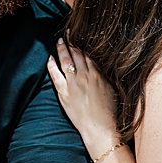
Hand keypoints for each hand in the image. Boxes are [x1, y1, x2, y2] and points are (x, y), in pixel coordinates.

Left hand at [47, 39, 118, 154]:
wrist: (100, 128)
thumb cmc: (109, 112)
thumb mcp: (111, 90)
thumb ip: (104, 77)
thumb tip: (99, 69)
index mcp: (97, 74)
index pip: (88, 55)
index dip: (82, 46)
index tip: (79, 40)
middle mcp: (85, 76)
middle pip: (76, 54)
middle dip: (72, 42)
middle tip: (68, 34)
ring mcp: (73, 84)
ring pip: (66, 60)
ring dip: (62, 48)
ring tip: (59, 41)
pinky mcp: (64, 93)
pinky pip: (55, 74)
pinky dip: (52, 64)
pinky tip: (50, 58)